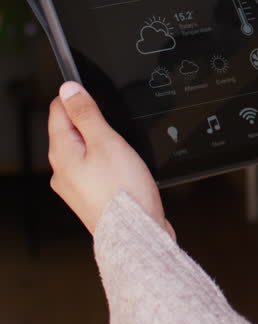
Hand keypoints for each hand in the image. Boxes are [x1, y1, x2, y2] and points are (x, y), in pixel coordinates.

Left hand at [48, 81, 174, 238]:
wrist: (135, 233)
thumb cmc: (122, 191)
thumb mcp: (106, 141)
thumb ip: (85, 114)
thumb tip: (69, 90)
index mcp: (61, 153)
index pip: (57, 110)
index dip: (76, 97)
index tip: (94, 96)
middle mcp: (61, 171)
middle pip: (69, 130)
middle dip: (89, 120)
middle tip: (113, 126)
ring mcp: (74, 185)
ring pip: (82, 149)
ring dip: (99, 141)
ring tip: (120, 149)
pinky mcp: (88, 196)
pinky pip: (91, 167)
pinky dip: (104, 160)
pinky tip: (121, 166)